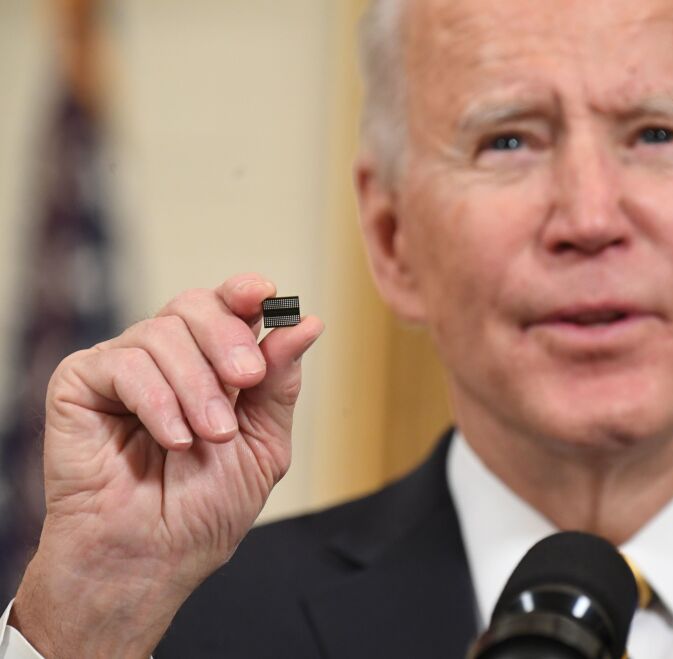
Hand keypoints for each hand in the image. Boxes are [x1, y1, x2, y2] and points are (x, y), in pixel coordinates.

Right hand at [11, 273, 322, 657]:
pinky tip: (172, 441)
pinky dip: (157, 400)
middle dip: (227, 339)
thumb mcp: (262, 444)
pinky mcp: (80, 385)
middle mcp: (168, 359)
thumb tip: (307, 323)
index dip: (245, 292)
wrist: (150, 560)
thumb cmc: (203, 510)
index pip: (226, 307)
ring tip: (208, 437)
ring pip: (162, 332)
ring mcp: (123, 368)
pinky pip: (123, 363)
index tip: (267, 293)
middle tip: (245, 380)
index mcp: (212, 367)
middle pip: (195, 304)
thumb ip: (279, 383)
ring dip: (197, 388)